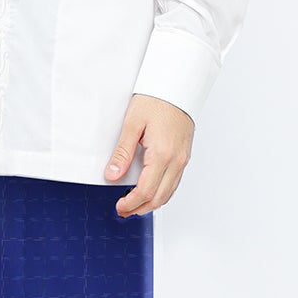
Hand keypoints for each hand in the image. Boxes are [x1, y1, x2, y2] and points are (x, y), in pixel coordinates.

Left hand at [106, 94, 193, 214]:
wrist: (176, 87)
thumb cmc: (155, 100)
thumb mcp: (131, 124)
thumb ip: (122, 153)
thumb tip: (112, 175)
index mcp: (162, 154)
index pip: (146, 190)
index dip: (131, 203)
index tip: (120, 206)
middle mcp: (176, 160)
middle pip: (160, 197)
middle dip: (140, 208)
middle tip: (124, 210)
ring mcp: (183, 159)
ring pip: (169, 193)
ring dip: (152, 203)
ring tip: (134, 205)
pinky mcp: (184, 156)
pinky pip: (174, 182)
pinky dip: (162, 193)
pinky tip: (150, 191)